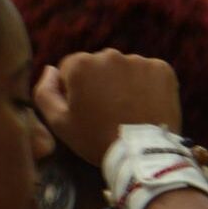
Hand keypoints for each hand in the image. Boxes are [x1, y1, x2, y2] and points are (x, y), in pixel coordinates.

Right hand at [36, 50, 182, 164]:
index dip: (75, 90)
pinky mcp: (163, 69)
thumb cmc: (95, 139)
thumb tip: (51, 69)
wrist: (141, 153)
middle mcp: (110, 55)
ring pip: (125, 68)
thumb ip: (44, 92)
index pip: (71, 69)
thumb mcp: (59, 122)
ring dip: (124, 83)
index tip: (86, 110)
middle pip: (99, 65)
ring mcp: (139, 61)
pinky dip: (148, 85)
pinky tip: (146, 104)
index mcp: (80, 64)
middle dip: (100, 82)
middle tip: (109, 111)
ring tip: (128, 110)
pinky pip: (149, 73)